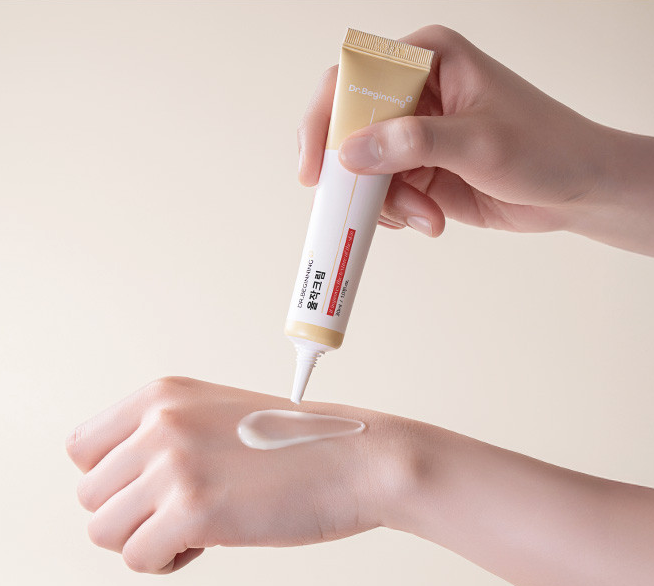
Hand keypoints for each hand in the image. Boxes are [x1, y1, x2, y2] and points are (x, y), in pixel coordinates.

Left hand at [65, 378, 403, 573]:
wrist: (355, 459)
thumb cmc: (295, 444)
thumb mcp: (215, 416)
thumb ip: (162, 437)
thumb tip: (117, 488)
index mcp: (163, 394)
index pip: (82, 448)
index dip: (112, 479)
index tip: (149, 490)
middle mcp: (160, 421)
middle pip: (90, 494)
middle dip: (131, 514)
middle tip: (181, 511)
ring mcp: (174, 463)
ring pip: (104, 529)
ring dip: (146, 538)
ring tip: (195, 526)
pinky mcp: (192, 508)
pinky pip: (138, 557)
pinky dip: (167, 561)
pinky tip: (208, 541)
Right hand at [298, 25, 642, 243]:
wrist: (575, 189)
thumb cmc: (546, 147)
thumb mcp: (479, 142)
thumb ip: (413, 143)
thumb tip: (351, 154)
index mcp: (427, 59)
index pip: (353, 78)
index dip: (324, 120)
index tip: (316, 168)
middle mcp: (414, 92)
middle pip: (348, 128)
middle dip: (355, 175)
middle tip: (365, 206)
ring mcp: (412, 133)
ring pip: (363, 169)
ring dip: (385, 202)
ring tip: (426, 217)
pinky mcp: (417, 168)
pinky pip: (382, 193)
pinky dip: (397, 213)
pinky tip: (430, 220)